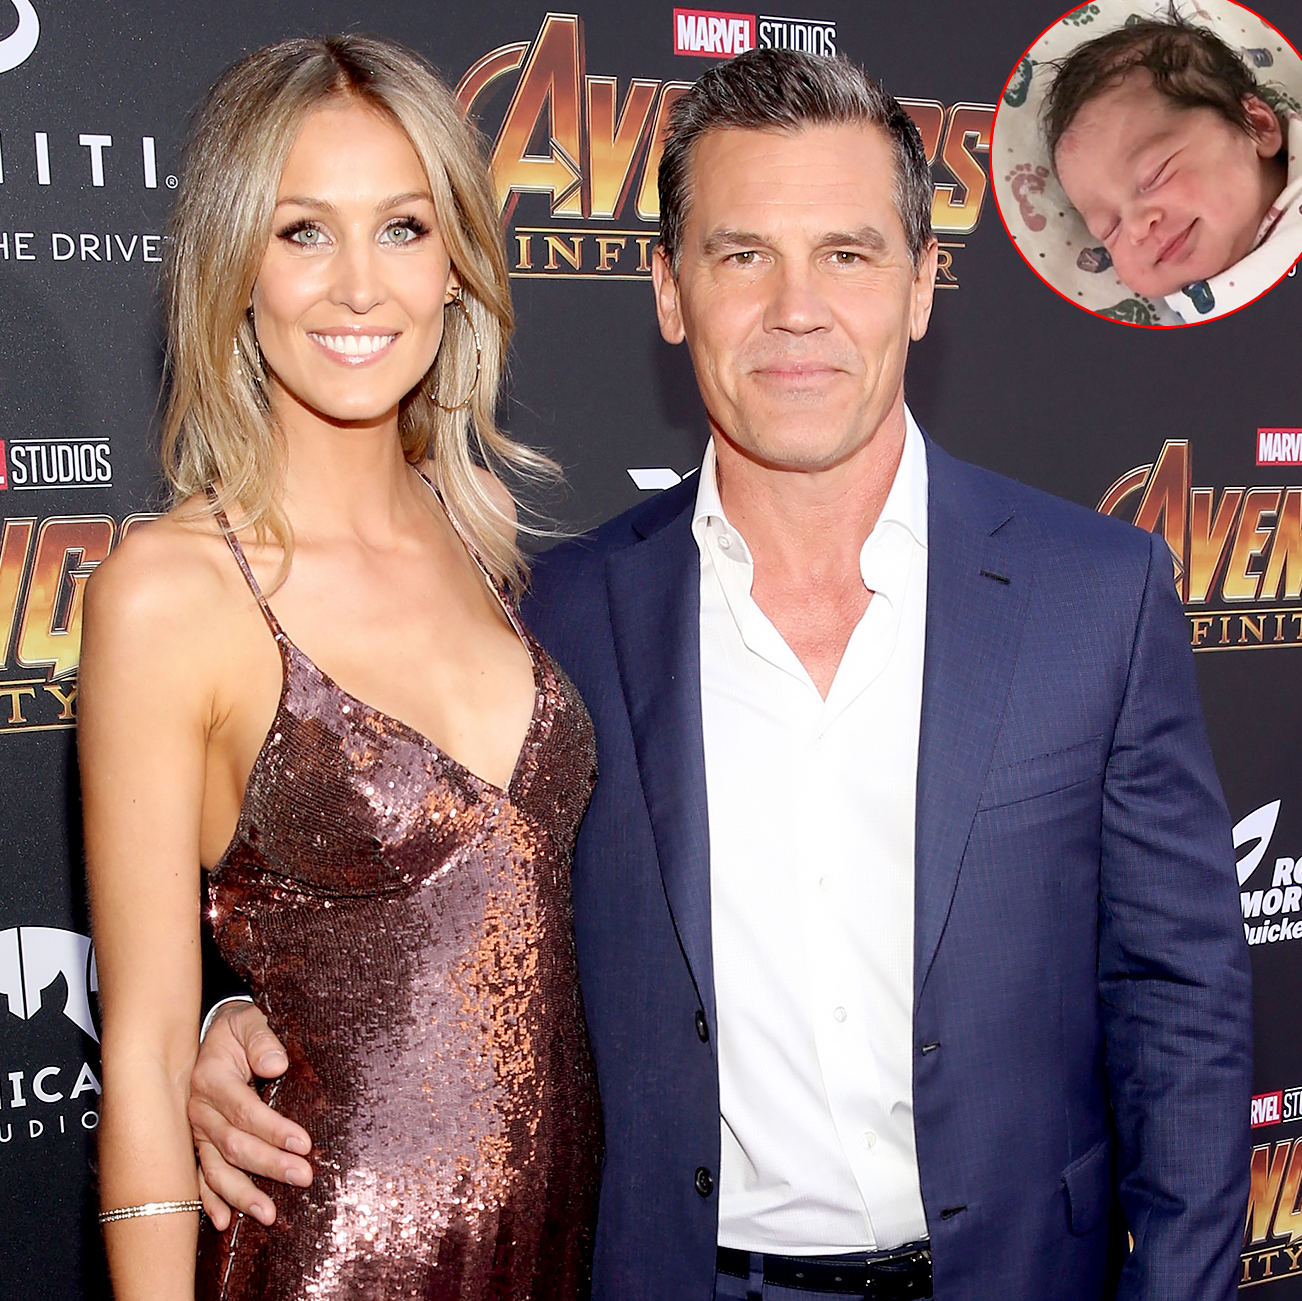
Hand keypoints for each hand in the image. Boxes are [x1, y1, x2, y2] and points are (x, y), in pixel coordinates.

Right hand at [188, 1002, 312, 1229]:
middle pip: (234, 1145)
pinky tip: (225, 1222)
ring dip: (242, 1194)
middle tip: (303, 1177)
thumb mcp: (248, 1022)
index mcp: (211, 1080)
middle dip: (269, 1165)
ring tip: (270, 1214)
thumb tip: (277, 1064)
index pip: (245, 1111)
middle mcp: (200, 1111)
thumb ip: (262, 1041)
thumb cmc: (236, 1031)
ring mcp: (196, 1132)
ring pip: (216, 1169)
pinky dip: (211, 1201)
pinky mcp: (198, 1144)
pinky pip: (200, 1177)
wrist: (209, 1036)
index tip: (304, 1144)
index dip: (274, 1130)